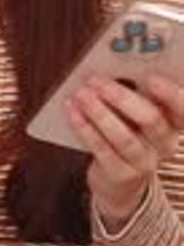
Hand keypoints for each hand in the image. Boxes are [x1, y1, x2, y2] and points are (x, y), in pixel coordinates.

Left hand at [65, 72, 183, 231]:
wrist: (118, 180)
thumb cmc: (128, 133)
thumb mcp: (136, 113)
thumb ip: (134, 92)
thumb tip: (111, 65)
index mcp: (173, 122)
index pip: (182, 109)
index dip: (170, 94)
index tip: (151, 77)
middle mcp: (164, 143)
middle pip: (151, 119)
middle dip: (121, 97)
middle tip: (95, 79)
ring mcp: (144, 162)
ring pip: (124, 137)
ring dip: (99, 113)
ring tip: (81, 94)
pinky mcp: (121, 175)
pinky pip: (103, 150)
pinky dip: (85, 128)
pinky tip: (73, 112)